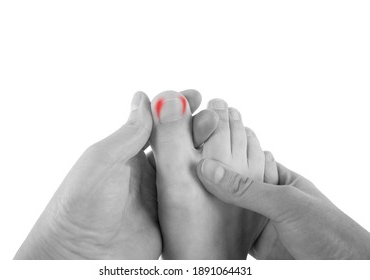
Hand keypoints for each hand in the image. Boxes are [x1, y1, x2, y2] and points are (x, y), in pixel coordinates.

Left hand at [14, 90, 217, 258]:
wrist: (78, 256)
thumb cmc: (80, 205)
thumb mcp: (103, 161)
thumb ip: (129, 132)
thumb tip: (144, 97)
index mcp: (128, 154)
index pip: (158, 124)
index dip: (176, 108)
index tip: (195, 96)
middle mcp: (147, 172)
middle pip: (178, 143)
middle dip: (198, 126)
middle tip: (214, 117)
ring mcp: (160, 195)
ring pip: (190, 168)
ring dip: (207, 152)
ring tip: (225, 136)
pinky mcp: (170, 218)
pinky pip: (193, 198)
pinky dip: (209, 184)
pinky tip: (224, 172)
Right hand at [197, 157, 369, 258]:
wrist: (344, 271)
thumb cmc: (328, 231)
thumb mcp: (285, 203)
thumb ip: (246, 189)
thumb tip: (210, 169)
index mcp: (279, 179)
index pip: (245, 160)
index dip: (223, 154)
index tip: (196, 147)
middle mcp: (268, 199)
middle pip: (234, 186)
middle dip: (213, 180)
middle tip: (184, 168)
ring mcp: (261, 222)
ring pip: (230, 210)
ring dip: (213, 205)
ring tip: (185, 192)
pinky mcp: (256, 245)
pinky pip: (232, 233)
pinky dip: (218, 229)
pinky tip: (200, 222)